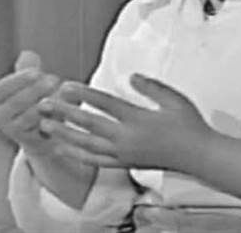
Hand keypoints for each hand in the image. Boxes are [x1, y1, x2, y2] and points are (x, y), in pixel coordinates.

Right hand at [0, 50, 64, 155]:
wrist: (40, 130)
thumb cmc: (35, 97)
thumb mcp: (29, 81)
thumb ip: (28, 67)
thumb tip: (28, 54)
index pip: (4, 87)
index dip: (21, 79)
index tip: (37, 71)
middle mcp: (0, 116)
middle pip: (17, 102)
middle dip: (36, 90)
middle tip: (54, 79)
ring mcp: (13, 130)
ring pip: (29, 117)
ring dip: (46, 104)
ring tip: (61, 93)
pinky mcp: (29, 141)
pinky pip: (40, 130)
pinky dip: (52, 119)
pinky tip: (64, 110)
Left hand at [38, 74, 214, 171]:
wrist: (197, 156)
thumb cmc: (189, 125)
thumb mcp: (174, 99)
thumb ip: (151, 87)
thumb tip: (131, 76)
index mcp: (138, 120)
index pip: (105, 104)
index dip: (84, 94)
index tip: (66, 85)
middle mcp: (127, 139)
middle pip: (88, 125)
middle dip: (64, 114)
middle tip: (43, 104)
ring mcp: (123, 154)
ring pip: (86, 145)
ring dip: (63, 135)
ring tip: (44, 126)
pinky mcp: (124, 163)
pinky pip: (94, 160)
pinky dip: (76, 154)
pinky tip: (63, 149)